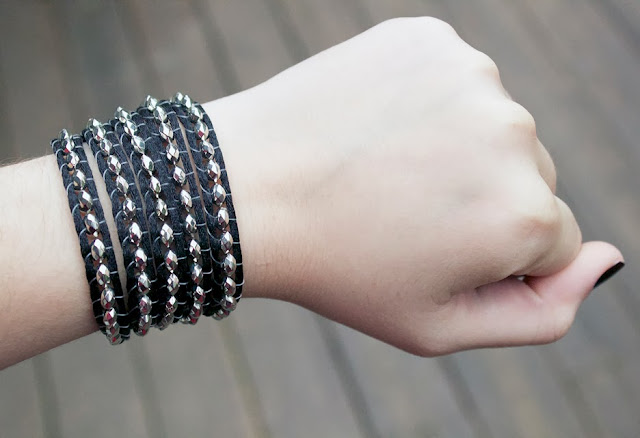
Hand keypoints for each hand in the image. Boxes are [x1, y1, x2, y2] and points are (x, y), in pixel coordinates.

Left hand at [204, 17, 622, 355]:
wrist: (248, 190)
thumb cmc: (341, 269)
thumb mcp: (439, 326)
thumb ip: (540, 313)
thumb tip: (609, 260)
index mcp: (522, 216)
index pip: (554, 242)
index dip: (491, 255)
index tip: (429, 249)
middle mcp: (513, 137)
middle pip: (532, 180)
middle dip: (480, 202)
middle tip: (399, 211)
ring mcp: (472, 77)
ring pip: (496, 130)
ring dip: (455, 151)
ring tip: (385, 170)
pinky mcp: (431, 39)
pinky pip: (458, 84)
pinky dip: (428, 106)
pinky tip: (380, 127)